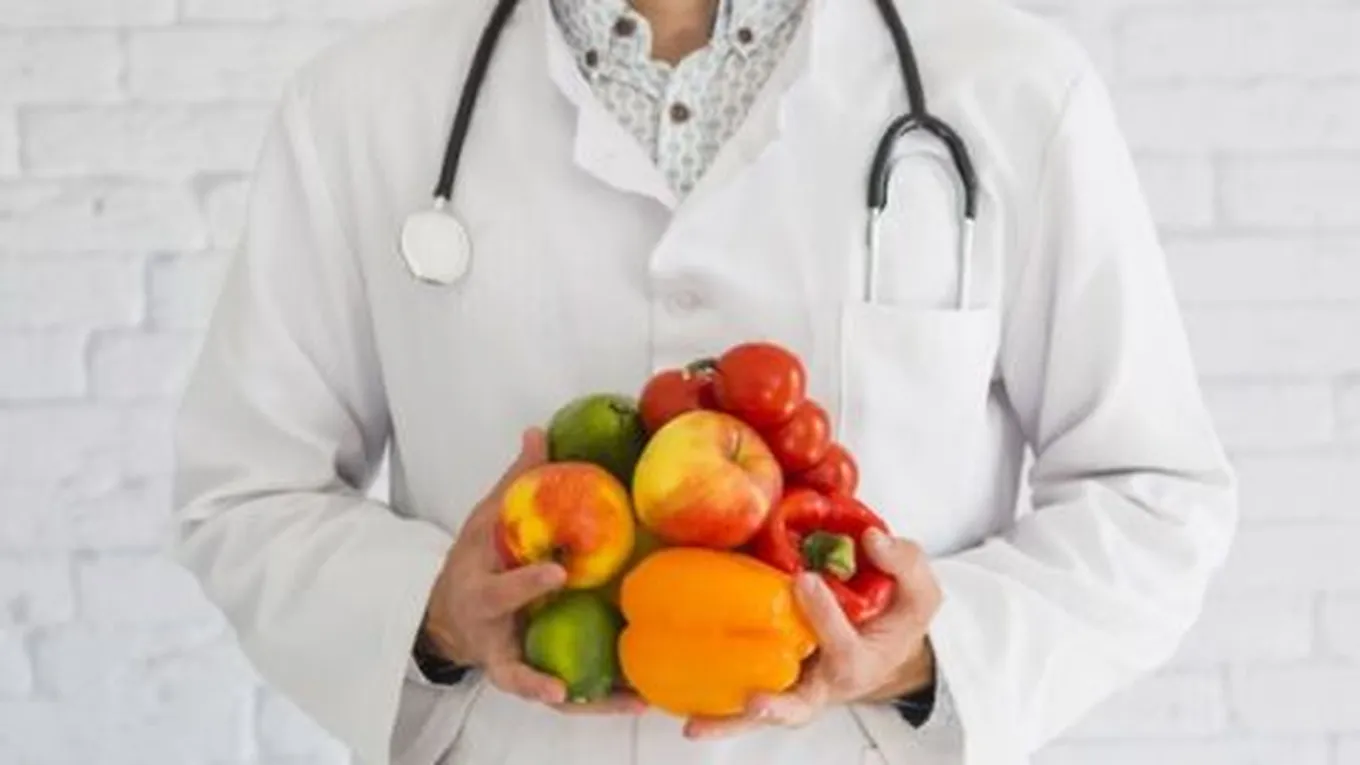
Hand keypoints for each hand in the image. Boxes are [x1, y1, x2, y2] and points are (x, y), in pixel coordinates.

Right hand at [422, 428, 646, 714]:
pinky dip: (594, 703)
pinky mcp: (527, 678)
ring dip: (585, 704)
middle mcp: (493, 636)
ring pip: (543, 692)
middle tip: (573, 683)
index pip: (501, 590)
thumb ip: (515, 483)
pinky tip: (636, 701)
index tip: (557, 572)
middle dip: (536, 676)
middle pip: (513, 663)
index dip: (525, 584)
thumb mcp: (485, 520)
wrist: (444, 613)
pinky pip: (563, 697)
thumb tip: (538, 432)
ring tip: (633, 701)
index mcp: (481, 592)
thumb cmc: (473, 561)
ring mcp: (509, 662)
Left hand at [683, 528, 940, 738]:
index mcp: (860, 662)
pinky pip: (737, 694)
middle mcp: (822, 683)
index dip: (824, 615)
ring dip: (729, 720)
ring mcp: (792, 686)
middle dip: (777, 707)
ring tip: (695, 726)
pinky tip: (675, 705)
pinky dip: (711, 705)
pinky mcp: (767, 678)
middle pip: (799, 706)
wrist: (882, 645)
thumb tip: (872, 540)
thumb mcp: (918, 591)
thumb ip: (904, 564)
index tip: (806, 580)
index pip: (841, 644)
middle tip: (756, 700)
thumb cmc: (895, 619)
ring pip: (761, 712)